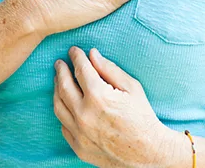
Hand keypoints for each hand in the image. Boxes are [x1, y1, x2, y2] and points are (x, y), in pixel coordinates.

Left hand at [54, 47, 174, 166]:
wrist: (148, 153)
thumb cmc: (143, 117)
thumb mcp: (132, 88)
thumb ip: (109, 69)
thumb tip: (92, 54)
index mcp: (98, 97)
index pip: (80, 70)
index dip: (76, 57)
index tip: (73, 50)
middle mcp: (84, 114)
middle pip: (63, 85)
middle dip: (61, 70)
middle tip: (60, 63)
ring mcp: (79, 132)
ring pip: (58, 105)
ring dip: (56, 89)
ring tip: (59, 80)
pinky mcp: (78, 146)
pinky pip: (63, 125)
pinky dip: (63, 111)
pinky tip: (65, 103)